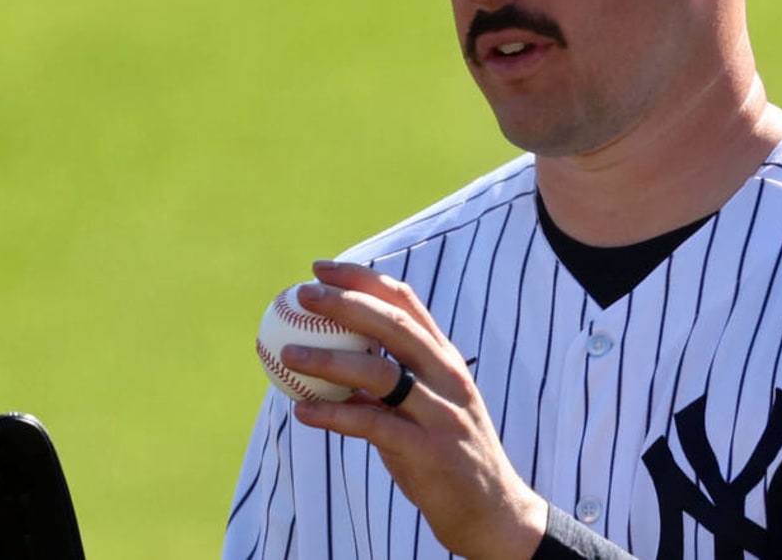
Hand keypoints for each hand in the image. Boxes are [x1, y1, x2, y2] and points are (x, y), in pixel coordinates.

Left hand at [282, 260, 548, 559]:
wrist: (492, 511)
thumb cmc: (447, 454)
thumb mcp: (426, 406)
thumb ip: (389, 381)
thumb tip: (330, 358)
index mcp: (445, 358)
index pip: (405, 303)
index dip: (362, 279)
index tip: (321, 270)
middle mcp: (447, 376)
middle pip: (392, 326)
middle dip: (345, 303)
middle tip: (302, 296)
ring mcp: (441, 412)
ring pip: (379, 373)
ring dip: (328, 359)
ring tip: (288, 353)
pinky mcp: (428, 450)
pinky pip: (371, 425)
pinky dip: (334, 416)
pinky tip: (303, 411)